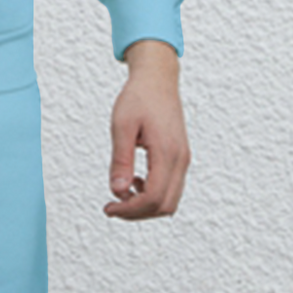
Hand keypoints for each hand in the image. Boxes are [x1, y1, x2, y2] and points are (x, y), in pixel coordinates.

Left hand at [104, 38, 187, 219]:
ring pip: (170, 201)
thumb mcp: (121, 126)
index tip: (109, 207)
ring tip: (122, 194)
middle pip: (164, 206)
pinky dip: (153, 195)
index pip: (152, 198)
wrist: (158, 79)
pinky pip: (171, 188)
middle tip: (112, 206)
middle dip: (137, 213)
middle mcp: (180, 160)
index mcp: (167, 152)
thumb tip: (118, 191)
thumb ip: (121, 160)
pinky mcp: (180, 157)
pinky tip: (135, 181)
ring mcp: (183, 159)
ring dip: (145, 206)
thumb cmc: (138, 98)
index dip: (129, 209)